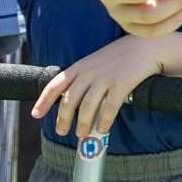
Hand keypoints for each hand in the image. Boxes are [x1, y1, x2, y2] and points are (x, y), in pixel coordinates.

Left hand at [33, 35, 163, 138]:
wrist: (146, 47)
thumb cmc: (120, 58)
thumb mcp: (95, 62)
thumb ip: (83, 78)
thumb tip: (72, 103)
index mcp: (80, 67)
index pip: (55, 85)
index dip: (43, 101)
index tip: (35, 115)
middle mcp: (89, 72)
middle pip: (69, 100)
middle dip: (63, 119)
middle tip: (63, 131)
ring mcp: (105, 78)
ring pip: (87, 107)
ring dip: (83, 124)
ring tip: (82, 134)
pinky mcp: (121, 85)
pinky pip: (109, 109)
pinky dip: (104, 122)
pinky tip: (103, 129)